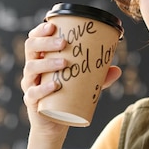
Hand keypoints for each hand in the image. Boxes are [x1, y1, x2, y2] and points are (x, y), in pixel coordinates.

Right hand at [17, 21, 121, 148]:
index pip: (35, 39)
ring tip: (64, 63)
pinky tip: (55, 86)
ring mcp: (30, 84)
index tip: (52, 25)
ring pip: (31, 68)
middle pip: (31, 48)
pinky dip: (43, 88)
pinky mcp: (31, 101)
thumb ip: (98, 76)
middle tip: (63, 43)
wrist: (55, 123)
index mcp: (41, 58)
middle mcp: (32, 68)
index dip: (40, 30)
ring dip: (47, 63)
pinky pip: (33, 93)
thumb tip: (118, 70)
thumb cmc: (67, 96)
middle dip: (46, 43)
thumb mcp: (83, 84)